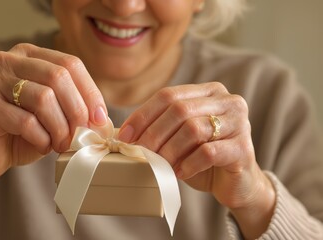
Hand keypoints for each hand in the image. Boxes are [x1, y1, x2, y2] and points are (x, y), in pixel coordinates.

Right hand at [0, 43, 107, 180]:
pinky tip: (43, 145)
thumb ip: (76, 107)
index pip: (70, 63)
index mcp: (28, 54)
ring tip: (62, 144)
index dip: (90, 92)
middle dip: (77, 111)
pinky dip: (42, 138)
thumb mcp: (55, 113)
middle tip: (81, 136)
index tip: (100, 119)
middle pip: (58, 77)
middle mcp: (7, 60)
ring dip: (60, 128)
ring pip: (43, 99)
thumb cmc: (24, 132)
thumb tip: (103, 118)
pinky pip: (26, 121)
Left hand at [118, 82, 274, 238]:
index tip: (124, 135)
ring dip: (169, 150)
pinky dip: (188, 164)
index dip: (143, 115)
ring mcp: (239, 123)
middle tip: (139, 152)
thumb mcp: (179, 137)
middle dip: (153, 133)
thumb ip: (160, 128)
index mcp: (209, 92)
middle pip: (180, 109)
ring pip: (193, 129)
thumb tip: (124, 133)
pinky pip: (208, 152)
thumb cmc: (202, 159)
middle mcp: (227, 101)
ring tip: (159, 164)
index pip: (168, 95)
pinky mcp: (243, 148)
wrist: (237, 184)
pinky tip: (179, 173)